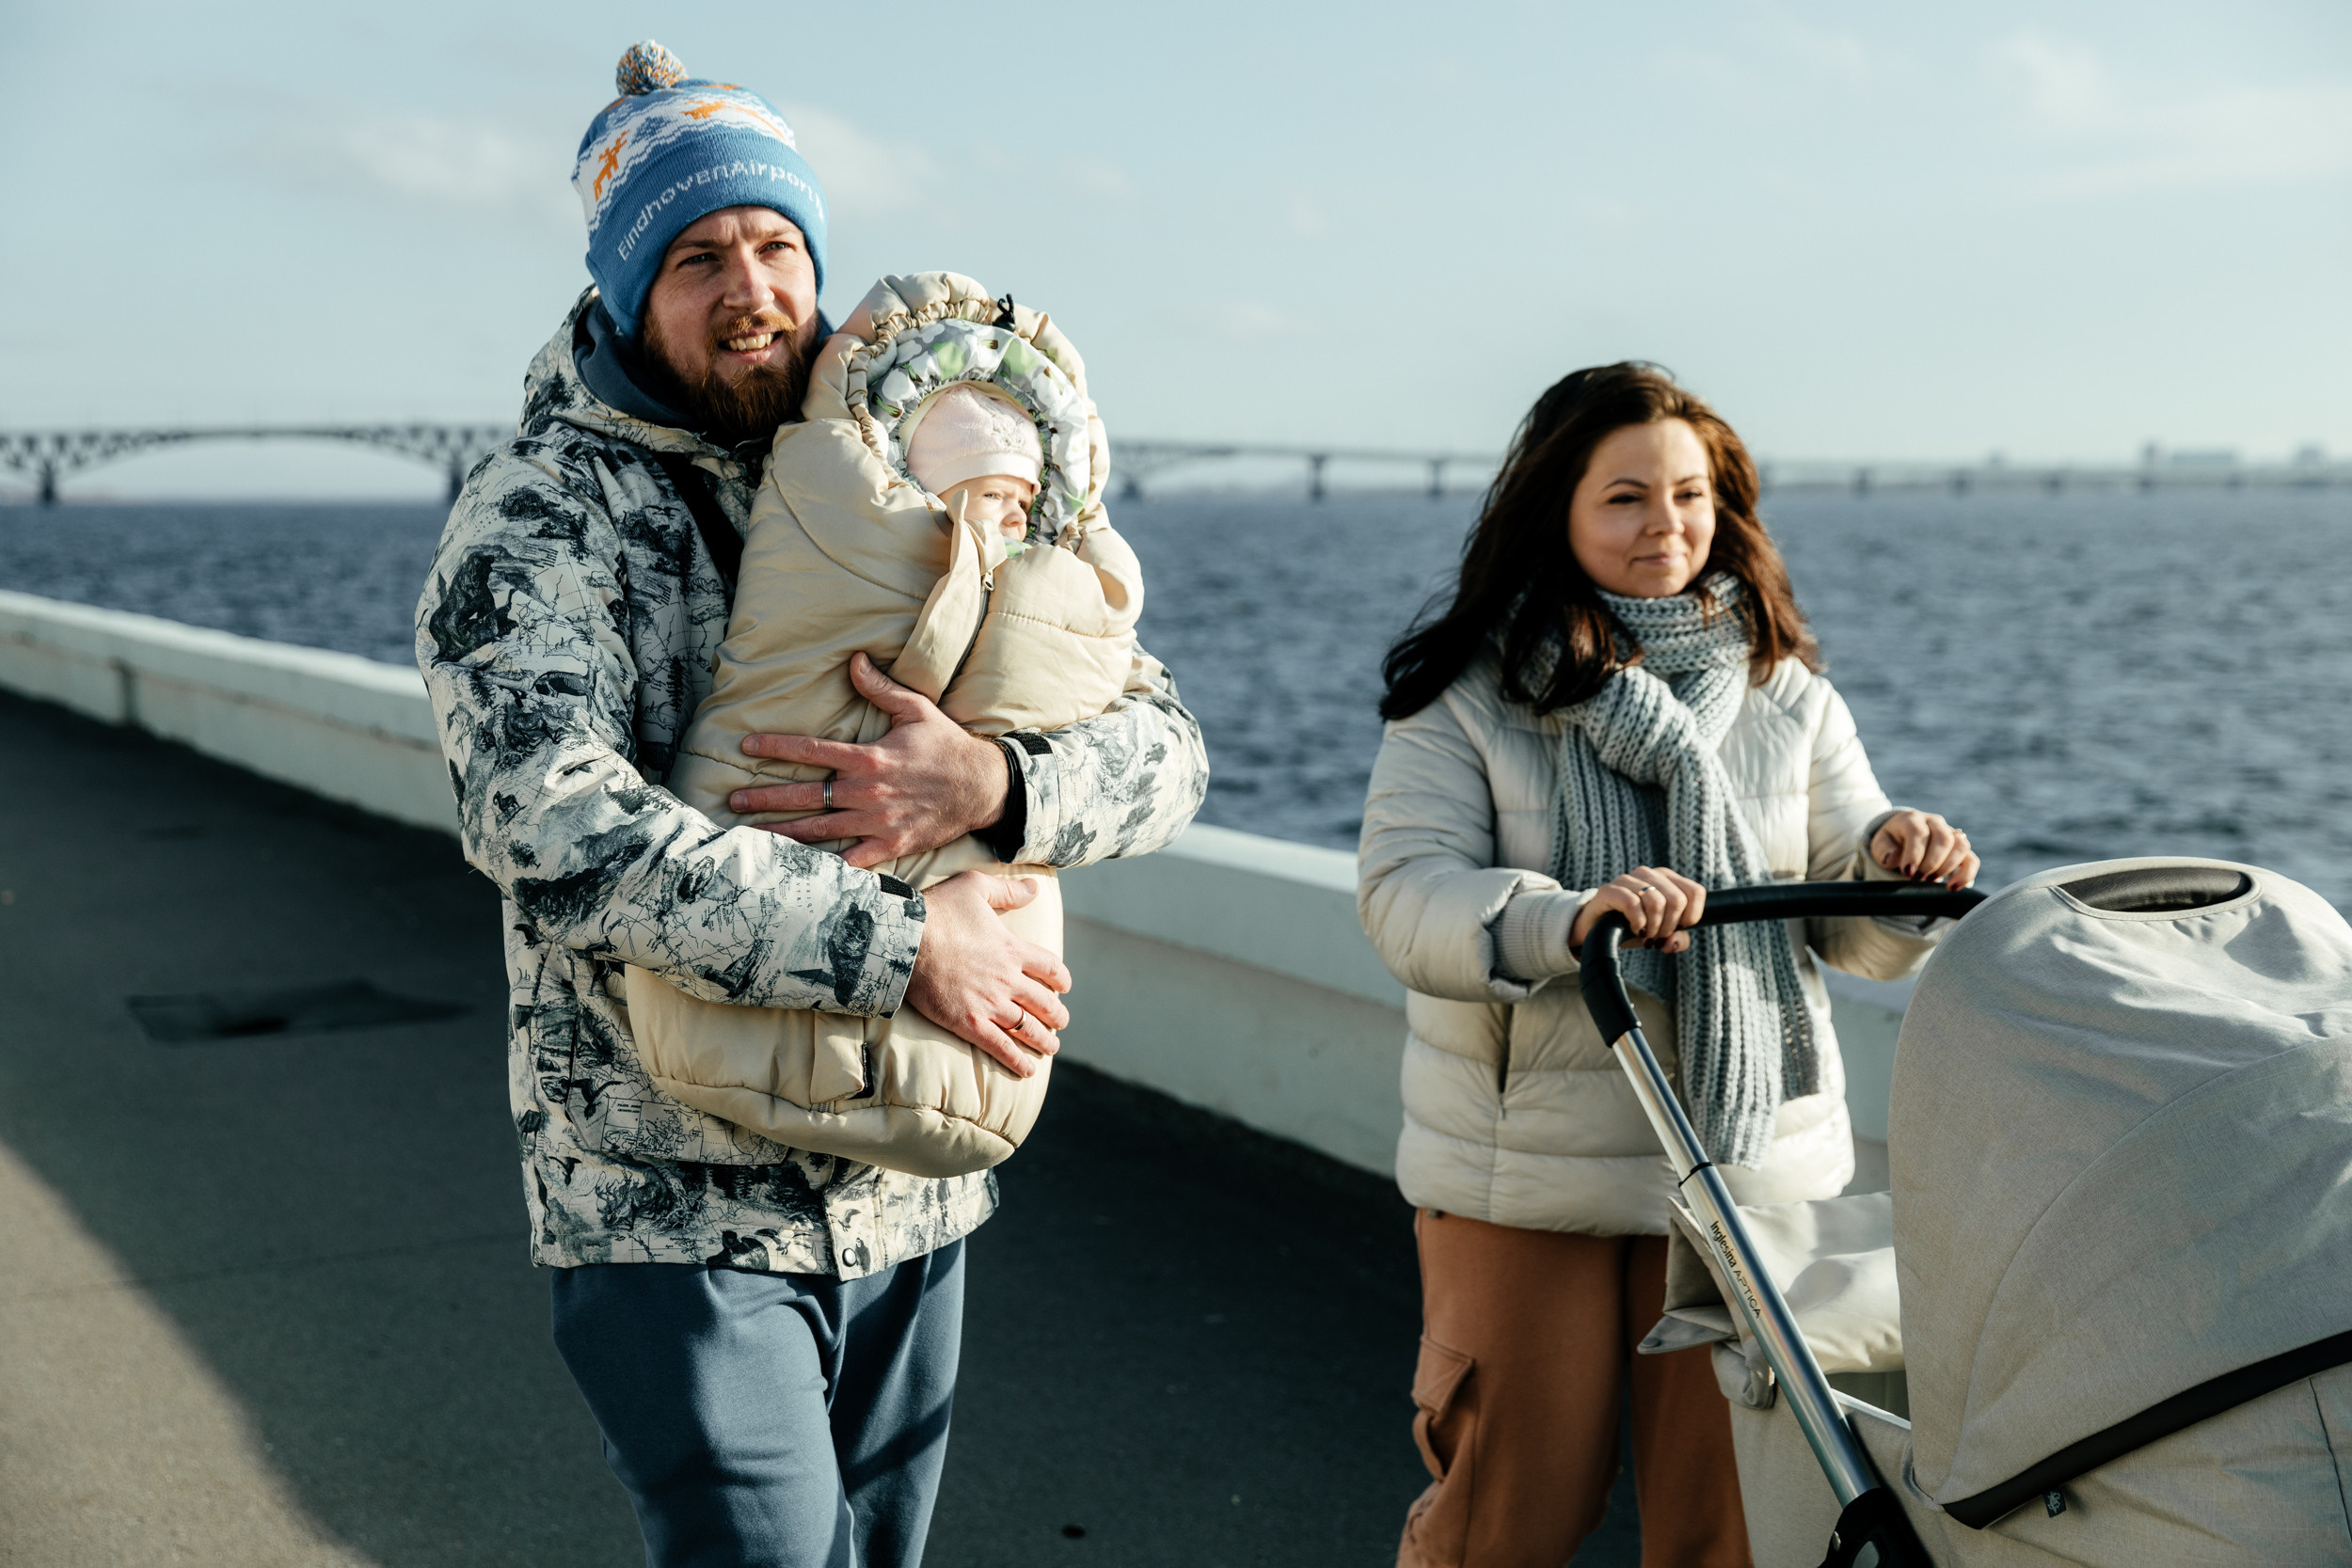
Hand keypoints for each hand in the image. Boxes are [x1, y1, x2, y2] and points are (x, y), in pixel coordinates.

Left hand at [730, 653, 1010, 869]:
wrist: (983, 788)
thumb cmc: (947, 746)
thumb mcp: (916, 709)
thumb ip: (880, 687)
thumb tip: (854, 659)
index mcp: (870, 757)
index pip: (811, 750)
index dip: (775, 747)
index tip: (745, 747)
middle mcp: (867, 792)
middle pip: (806, 795)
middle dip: (765, 798)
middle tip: (733, 800)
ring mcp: (877, 823)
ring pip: (818, 831)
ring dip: (781, 833)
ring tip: (749, 835)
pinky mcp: (889, 846)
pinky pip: (849, 861)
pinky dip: (822, 867)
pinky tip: (796, 870)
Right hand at [902, 871, 1072, 1075]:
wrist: (904, 940)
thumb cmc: (937, 910)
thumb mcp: (975, 886)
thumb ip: (1007, 890)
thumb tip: (1034, 887)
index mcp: (1012, 949)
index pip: (1051, 968)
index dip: (1061, 979)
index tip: (1063, 987)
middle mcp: (1008, 979)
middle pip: (1045, 1003)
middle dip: (1057, 1015)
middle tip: (1061, 1022)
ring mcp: (990, 1003)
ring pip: (1028, 1027)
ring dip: (1044, 1040)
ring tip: (1051, 1047)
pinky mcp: (969, 1022)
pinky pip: (1001, 1046)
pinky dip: (1017, 1060)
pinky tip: (1028, 1069)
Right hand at [1568, 865, 1707, 955]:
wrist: (1596, 928)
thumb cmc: (1632, 927)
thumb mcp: (1660, 935)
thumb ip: (1678, 939)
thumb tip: (1675, 941)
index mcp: (1666, 879)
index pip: (1695, 892)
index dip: (1691, 916)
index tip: (1678, 928)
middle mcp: (1649, 874)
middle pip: (1677, 900)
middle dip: (1669, 926)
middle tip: (1656, 936)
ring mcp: (1628, 879)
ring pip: (1657, 901)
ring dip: (1653, 927)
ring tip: (1645, 934)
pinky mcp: (1609, 890)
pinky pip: (1632, 904)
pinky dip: (1637, 923)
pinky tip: (1633, 929)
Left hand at [1870, 810, 1978, 888]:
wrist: (1904, 838)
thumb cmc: (1892, 842)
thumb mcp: (1880, 844)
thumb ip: (1883, 850)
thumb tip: (1891, 858)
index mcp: (1912, 819)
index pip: (1918, 832)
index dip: (1914, 854)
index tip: (1907, 872)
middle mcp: (1935, 823)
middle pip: (1943, 839)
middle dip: (1931, 863)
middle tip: (1917, 878)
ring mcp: (1951, 834)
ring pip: (1961, 846)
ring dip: (1947, 868)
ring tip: (1930, 880)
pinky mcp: (1961, 849)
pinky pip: (1972, 860)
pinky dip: (1966, 875)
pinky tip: (1952, 888)